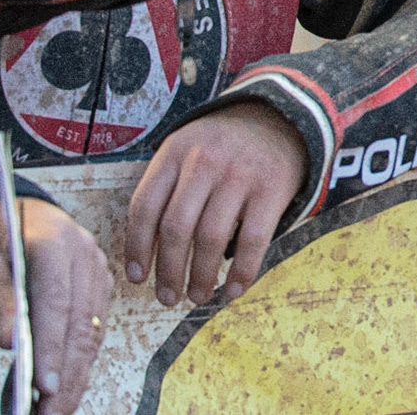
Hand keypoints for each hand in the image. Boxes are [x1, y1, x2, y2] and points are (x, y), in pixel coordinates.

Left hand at [0, 198, 112, 414]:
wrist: (15, 208)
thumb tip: (13, 341)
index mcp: (56, 242)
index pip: (56, 302)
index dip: (52, 348)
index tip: (42, 386)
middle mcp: (85, 256)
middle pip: (80, 324)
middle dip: (66, 374)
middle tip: (48, 412)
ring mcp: (97, 271)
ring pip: (92, 332)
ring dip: (76, 375)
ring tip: (55, 409)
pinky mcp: (98, 286)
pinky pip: (94, 329)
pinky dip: (80, 361)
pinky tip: (64, 387)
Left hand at [124, 102, 306, 306]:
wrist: (280, 118)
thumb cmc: (223, 145)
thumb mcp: (187, 148)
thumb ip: (166, 185)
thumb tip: (144, 249)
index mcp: (175, 152)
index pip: (145, 206)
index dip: (136, 248)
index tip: (137, 278)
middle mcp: (205, 162)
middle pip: (176, 228)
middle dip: (168, 271)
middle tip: (167, 297)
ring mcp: (240, 175)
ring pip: (210, 238)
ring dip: (200, 276)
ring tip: (198, 296)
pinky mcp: (272, 189)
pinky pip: (253, 240)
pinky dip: (242, 271)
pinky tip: (233, 289)